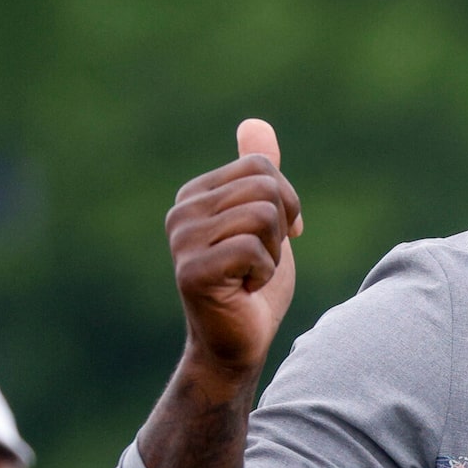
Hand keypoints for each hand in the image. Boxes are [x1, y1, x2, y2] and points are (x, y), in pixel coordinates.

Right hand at [166, 118, 302, 379]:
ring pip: (263, 217)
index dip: (285, 203)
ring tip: (249, 275)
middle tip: (260, 261)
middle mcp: (181, 212)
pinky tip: (243, 291)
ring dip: (272, 254)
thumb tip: (256, 123)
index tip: (272, 238)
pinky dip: (263, 275)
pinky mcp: (191, 271)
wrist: (238, 345)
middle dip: (280, 229)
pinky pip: (253, 249)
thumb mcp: (264, 221)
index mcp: (195, 194)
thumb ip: (260, 174)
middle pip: (266, 188)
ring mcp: (182, 241)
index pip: (262, 168)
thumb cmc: (252, 286)